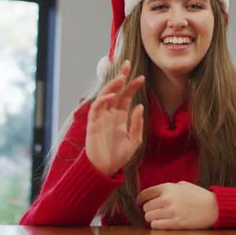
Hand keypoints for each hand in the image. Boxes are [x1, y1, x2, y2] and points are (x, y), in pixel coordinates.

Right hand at [85, 60, 144, 175]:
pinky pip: (97, 108)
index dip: (132, 86)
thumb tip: (140, 106)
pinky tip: (113, 95)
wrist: (105, 169)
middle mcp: (110, 114)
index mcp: (119, 117)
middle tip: (127, 65)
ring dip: (112, 85)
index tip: (142, 78)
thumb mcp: (134, 140)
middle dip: (120, 77)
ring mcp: (101, 118)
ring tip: (121, 77)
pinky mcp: (93, 123)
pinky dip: (104, 99)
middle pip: (115, 91)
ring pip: (105, 96)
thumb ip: (137, 124)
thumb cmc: (118, 156)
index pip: (125, 97)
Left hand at [136, 181, 218, 228]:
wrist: (213, 207)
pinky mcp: (175, 223)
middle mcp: (167, 199)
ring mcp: (170, 211)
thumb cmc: (198, 195)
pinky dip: (157, 225)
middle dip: (149, 210)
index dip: (140, 199)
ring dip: (152, 218)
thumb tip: (154, 194)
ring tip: (159, 217)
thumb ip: (167, 188)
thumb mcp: (182, 185)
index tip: (140, 202)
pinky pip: (156, 226)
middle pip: (146, 207)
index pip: (145, 194)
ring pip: (149, 217)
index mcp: (168, 187)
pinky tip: (163, 223)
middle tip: (155, 211)